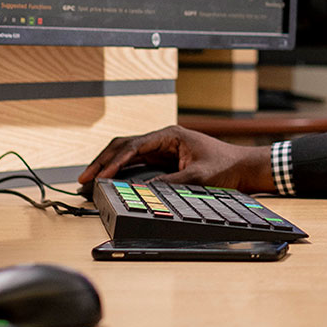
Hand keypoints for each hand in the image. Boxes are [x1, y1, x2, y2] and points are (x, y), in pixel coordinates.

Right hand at [77, 126, 273, 193]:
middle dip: (103, 161)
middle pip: (124, 146)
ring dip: (108, 165)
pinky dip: (119, 171)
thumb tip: (144, 190)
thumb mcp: (198, 177)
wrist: (242, 167)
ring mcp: (161, 148)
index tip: (101, 176)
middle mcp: (163, 139)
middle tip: (84, 177)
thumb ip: (171, 183)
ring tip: (89, 179)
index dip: (114, 162)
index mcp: (170, 135)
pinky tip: (108, 180)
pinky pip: (135, 162)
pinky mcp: (163, 159)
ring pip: (127, 153)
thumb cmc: (225, 166)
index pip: (134, 146)